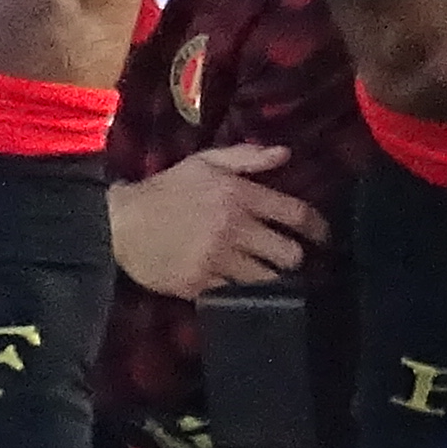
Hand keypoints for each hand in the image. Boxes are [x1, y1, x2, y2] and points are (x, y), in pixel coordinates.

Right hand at [107, 143, 326, 297]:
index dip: (318, 227)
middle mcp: (235, 229)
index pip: (295, 213)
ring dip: (273, 279)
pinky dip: (244, 292)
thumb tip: (286, 154)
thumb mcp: (205, 162)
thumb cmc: (167, 190)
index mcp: (239, 196)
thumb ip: (247, 158)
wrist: (122, 224)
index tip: (324, 235)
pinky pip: (237, 294)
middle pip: (288, 254)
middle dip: (295, 257)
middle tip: (290, 258)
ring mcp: (219, 260)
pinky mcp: (202, 285)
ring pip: (267, 279)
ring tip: (271, 276)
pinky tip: (243, 288)